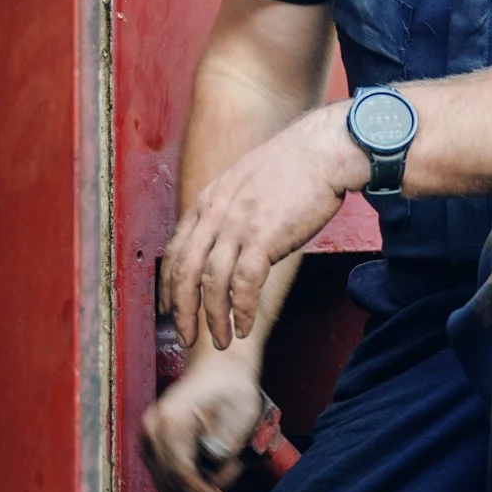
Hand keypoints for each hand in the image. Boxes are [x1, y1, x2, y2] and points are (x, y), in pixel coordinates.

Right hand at [141, 355, 263, 491]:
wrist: (218, 367)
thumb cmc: (233, 387)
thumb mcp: (241, 414)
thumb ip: (227, 442)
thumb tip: (213, 460)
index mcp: (172, 421)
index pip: (181, 472)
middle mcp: (153, 428)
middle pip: (171, 481)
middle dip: (202, 488)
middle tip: (233, 471)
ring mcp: (148, 433)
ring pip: (166, 480)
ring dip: (194, 483)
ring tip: (225, 463)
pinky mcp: (151, 439)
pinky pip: (164, 470)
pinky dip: (185, 475)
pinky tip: (209, 461)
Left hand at [162, 106, 361, 350]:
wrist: (323, 151)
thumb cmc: (295, 165)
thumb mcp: (246, 181)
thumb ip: (230, 208)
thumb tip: (229, 237)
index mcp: (208, 200)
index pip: (174, 250)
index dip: (169, 284)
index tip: (170, 307)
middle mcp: (215, 213)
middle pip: (184, 271)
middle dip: (182, 310)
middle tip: (187, 336)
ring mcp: (237, 225)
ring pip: (211, 283)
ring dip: (213, 319)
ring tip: (221, 340)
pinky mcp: (263, 238)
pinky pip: (244, 285)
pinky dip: (241, 310)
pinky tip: (244, 326)